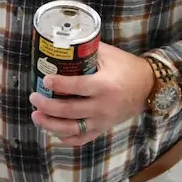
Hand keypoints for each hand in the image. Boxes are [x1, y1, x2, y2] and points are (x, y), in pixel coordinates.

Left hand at [28, 43, 153, 146]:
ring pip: (72, 129)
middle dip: (47, 106)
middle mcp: (103, 106)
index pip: (77, 87)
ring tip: (36, 116)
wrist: (149, 87)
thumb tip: (62, 43)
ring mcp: (103, 121)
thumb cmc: (126, 67)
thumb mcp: (108, 54)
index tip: (45, 80)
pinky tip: (53, 130)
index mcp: (104, 85)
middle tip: (33, 98)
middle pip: (69, 111)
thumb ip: (86, 50)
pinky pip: (82, 139)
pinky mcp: (103, 129)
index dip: (59, 85)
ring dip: (51, 124)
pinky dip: (66, 137)